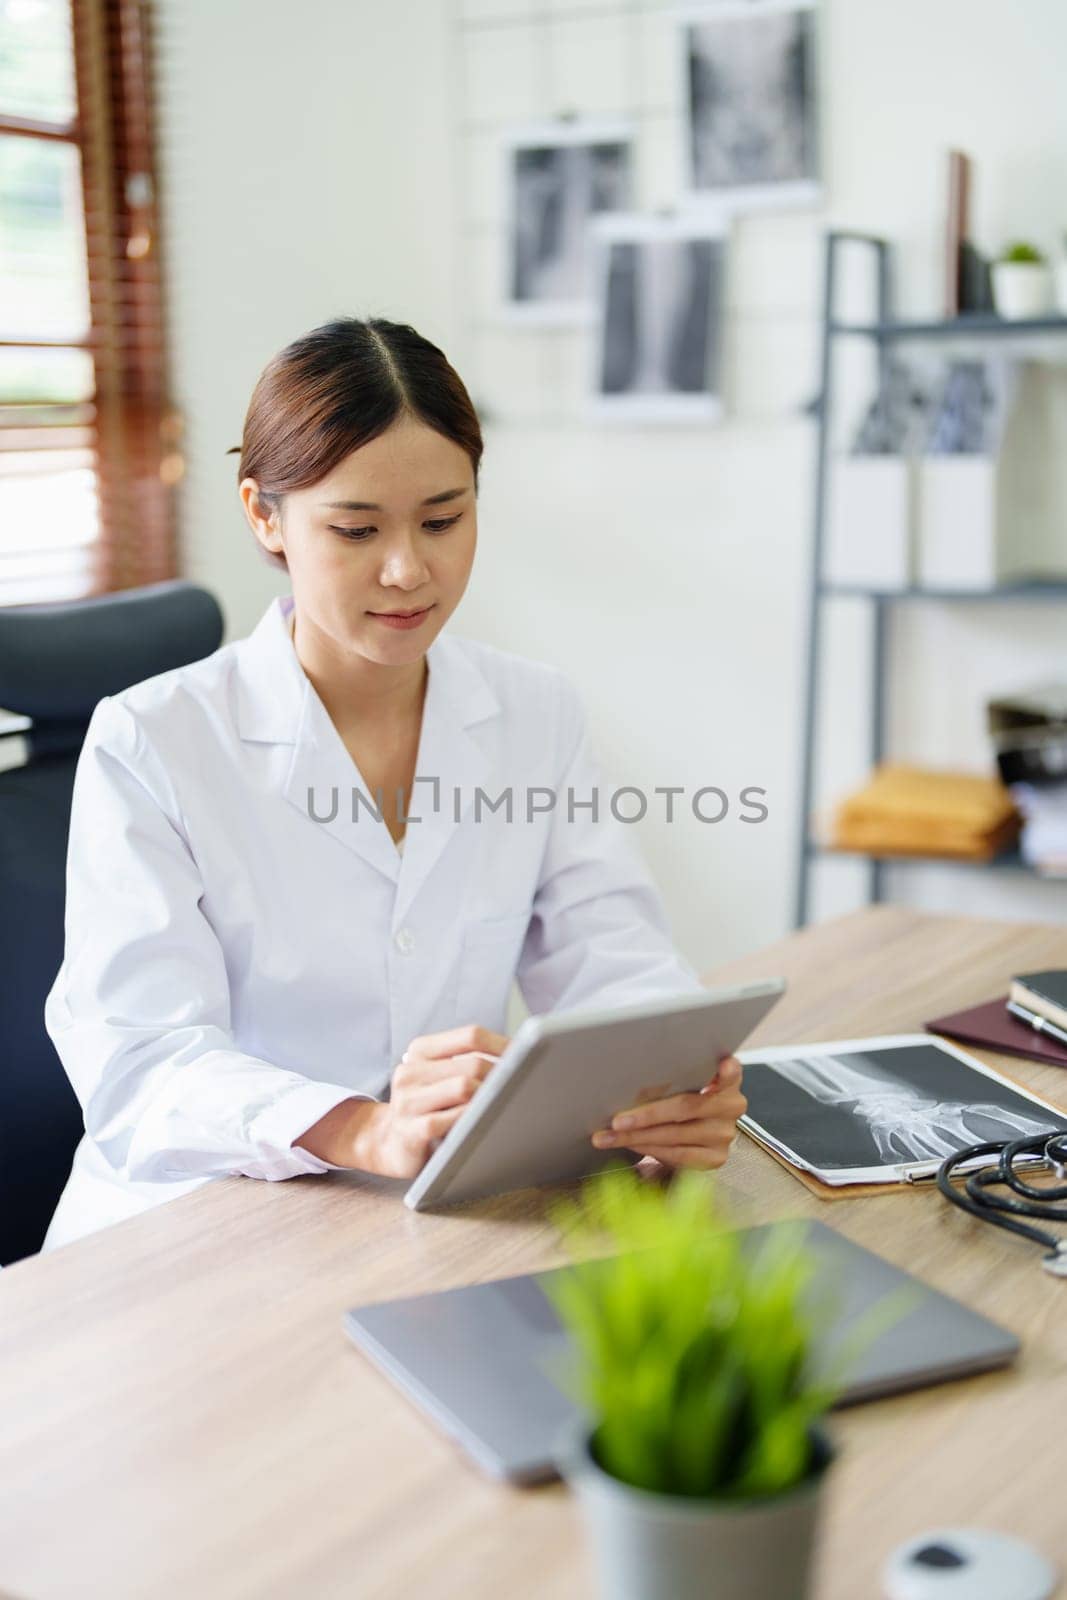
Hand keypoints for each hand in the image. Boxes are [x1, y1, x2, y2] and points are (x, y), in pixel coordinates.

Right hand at [296, 1024, 509, 1177]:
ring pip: (464, 1087)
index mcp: (420, 1050)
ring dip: (490, 1097)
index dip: (504, 1044)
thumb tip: (521, 1052)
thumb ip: (469, 1060)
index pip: (470, 1035)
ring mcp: (407, 1102)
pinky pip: (452, 1119)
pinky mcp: (410, 1131)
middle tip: (523, 1087)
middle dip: (503, 1076)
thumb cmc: (428, 1108)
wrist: (389, 1144)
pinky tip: (483, 1123)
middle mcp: (410, 1071)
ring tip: (506, 1104)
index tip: (528, 1056)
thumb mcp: (441, 1076)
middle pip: (472, 1063)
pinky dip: (473, 1119)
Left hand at [590, 1054, 746, 1171]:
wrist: (692, 1139)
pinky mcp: (716, 1157)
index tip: (722, 1066)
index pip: (731, 1073)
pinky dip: (649, 1149)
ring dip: (638, 1136)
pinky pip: (677, 1155)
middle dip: (646, 1114)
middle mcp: (731, 1107)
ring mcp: (724, 1134)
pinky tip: (631, 1144)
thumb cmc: (682, 1103)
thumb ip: (673, 1080)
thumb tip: (629, 1078)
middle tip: (617, 1120)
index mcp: (726, 1082)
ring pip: (675, 1135)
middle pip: (686, 1107)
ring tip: (612, 1135)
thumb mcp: (681, 1086)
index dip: (727, 1070)